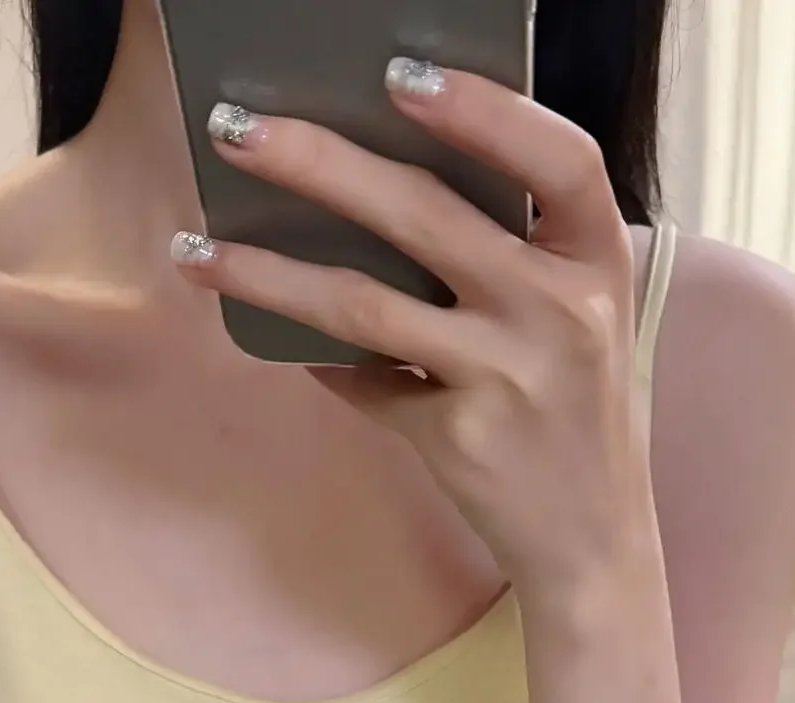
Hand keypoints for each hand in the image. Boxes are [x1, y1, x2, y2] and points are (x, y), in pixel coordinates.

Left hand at [173, 62, 655, 611]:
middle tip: (235, 130)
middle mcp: (560, 311)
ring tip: (197, 250)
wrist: (591, 537)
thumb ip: (512, 252)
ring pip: (364, 305)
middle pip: (425, 215)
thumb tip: (373, 186)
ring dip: (269, 272)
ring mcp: (507, 377)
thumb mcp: (577, 315)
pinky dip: (319, 363)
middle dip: (317, 163)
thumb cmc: (571, 407)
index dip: (483, 110)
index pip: (558, 159)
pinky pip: (363, 384)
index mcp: (597, 259)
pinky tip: (280, 345)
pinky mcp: (458, 438)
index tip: (399, 72)